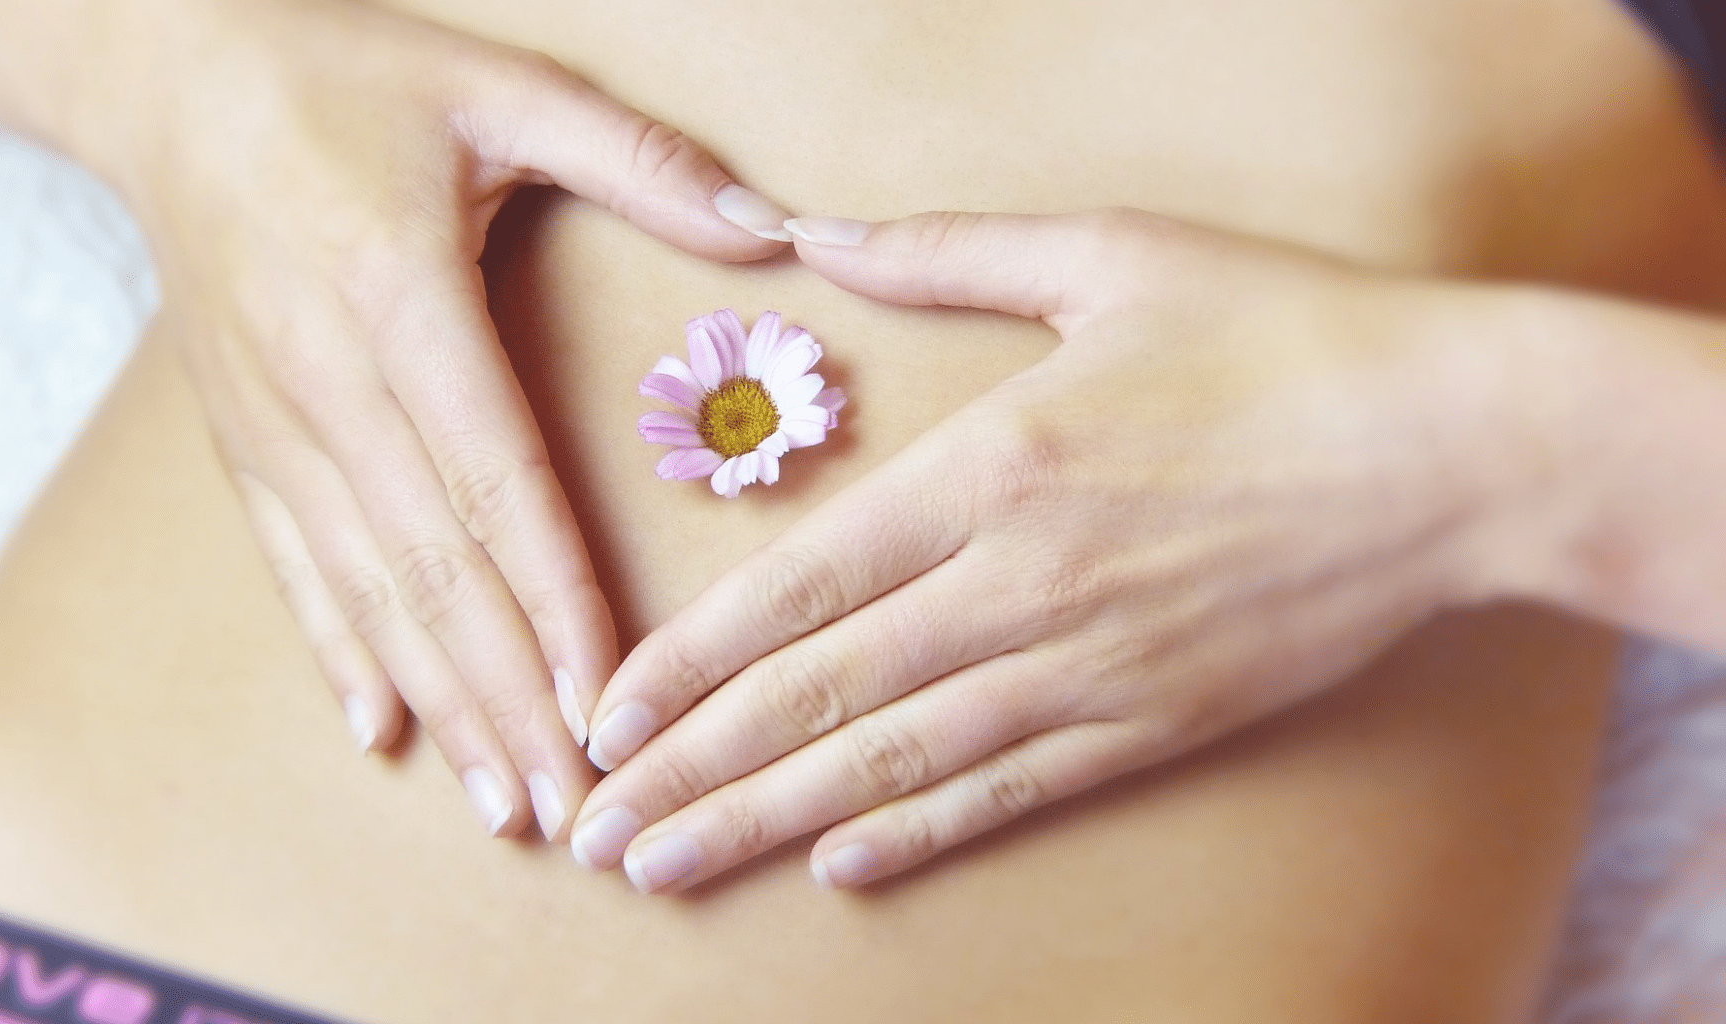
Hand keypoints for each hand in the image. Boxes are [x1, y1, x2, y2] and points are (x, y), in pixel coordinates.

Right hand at [118, 0, 791, 839]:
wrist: (164, 76)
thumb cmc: (342, 77)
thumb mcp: (497, 86)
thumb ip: (638, 161)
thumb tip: (770, 230)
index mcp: (400, 300)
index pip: (497, 484)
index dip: (558, 603)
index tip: (609, 701)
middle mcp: (328, 381)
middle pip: (436, 569)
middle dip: (513, 697)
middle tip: (578, 805)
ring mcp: (274, 421)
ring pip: (369, 589)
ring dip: (442, 702)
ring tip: (505, 799)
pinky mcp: (243, 440)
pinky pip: (294, 567)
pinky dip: (341, 653)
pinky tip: (383, 731)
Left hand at [568, 207, 1558, 889]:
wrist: (1451, 446)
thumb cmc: (1282, 333)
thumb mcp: (1110, 254)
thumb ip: (947, 248)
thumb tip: (818, 230)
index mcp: (994, 465)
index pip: (801, 586)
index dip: (690, 662)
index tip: (608, 714)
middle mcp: (1022, 583)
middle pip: (820, 695)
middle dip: (694, 770)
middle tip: (595, 829)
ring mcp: (1091, 667)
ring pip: (897, 764)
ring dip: (771, 822)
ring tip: (670, 865)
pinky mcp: (1157, 720)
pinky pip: (1013, 792)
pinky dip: (919, 832)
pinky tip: (840, 867)